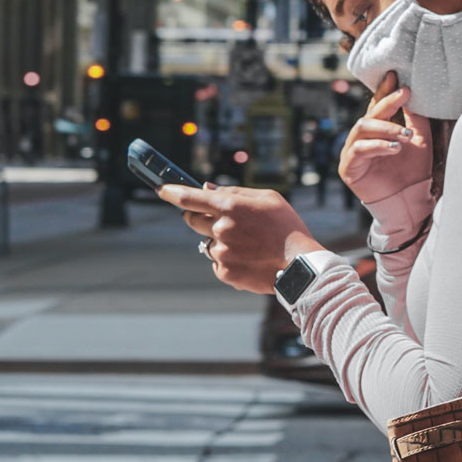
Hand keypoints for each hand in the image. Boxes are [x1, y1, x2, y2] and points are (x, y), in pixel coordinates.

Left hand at [159, 183, 323, 294]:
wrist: (299, 265)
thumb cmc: (287, 227)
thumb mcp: (268, 198)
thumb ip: (235, 191)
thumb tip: (207, 189)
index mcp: (230, 206)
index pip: (189, 198)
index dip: (170, 192)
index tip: (162, 190)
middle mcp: (221, 228)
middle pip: (191, 220)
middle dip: (198, 217)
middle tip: (217, 220)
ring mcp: (221, 252)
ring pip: (207, 243)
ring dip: (219, 241)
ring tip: (248, 245)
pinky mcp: (224, 272)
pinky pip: (216, 263)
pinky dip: (228, 260)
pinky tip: (249, 259)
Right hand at [340, 70, 432, 204]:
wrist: (409, 200)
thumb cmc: (413, 170)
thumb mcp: (419, 139)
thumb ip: (414, 118)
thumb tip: (410, 92)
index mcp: (376, 130)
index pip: (377, 105)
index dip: (384, 90)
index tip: (395, 75)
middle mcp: (362, 138)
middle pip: (369, 113)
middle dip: (387, 103)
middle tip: (405, 95)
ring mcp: (352, 151)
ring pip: (362, 127)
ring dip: (385, 127)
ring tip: (404, 135)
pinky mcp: (348, 167)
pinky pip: (359, 149)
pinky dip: (377, 146)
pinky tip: (394, 148)